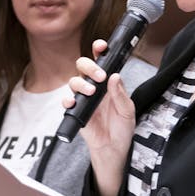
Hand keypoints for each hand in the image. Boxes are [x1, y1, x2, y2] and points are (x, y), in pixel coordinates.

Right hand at [65, 41, 136, 157]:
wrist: (113, 148)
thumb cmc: (122, 128)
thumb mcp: (127, 110)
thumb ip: (120, 94)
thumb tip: (114, 76)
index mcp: (108, 83)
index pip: (102, 62)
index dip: (99, 51)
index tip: (101, 46)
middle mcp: (95, 87)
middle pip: (84, 66)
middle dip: (90, 66)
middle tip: (99, 76)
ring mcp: (84, 98)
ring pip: (75, 81)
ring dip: (81, 83)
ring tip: (91, 92)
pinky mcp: (76, 111)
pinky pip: (67, 101)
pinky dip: (68, 100)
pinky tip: (74, 102)